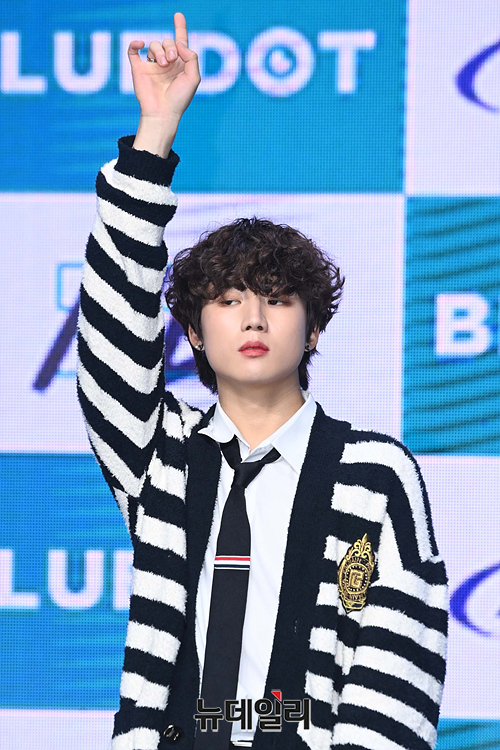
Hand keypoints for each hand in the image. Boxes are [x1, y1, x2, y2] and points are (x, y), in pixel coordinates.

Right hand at [128, 12, 200, 153]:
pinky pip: (133, 50)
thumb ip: (192, 58)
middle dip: (169, 47)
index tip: (178, 15)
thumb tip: (180, 44)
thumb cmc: (180, 99)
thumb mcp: (194, 78)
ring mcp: (151, 65)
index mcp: (180, 64)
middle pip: (167, 41)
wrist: (162, 113)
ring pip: (153, 45)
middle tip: (170, 61)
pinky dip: (135, 43)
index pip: (180, 42)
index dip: (180, 28)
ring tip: (162, 65)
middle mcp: (166, 63)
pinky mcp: (138, 69)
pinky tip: (140, 43)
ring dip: (158, 51)